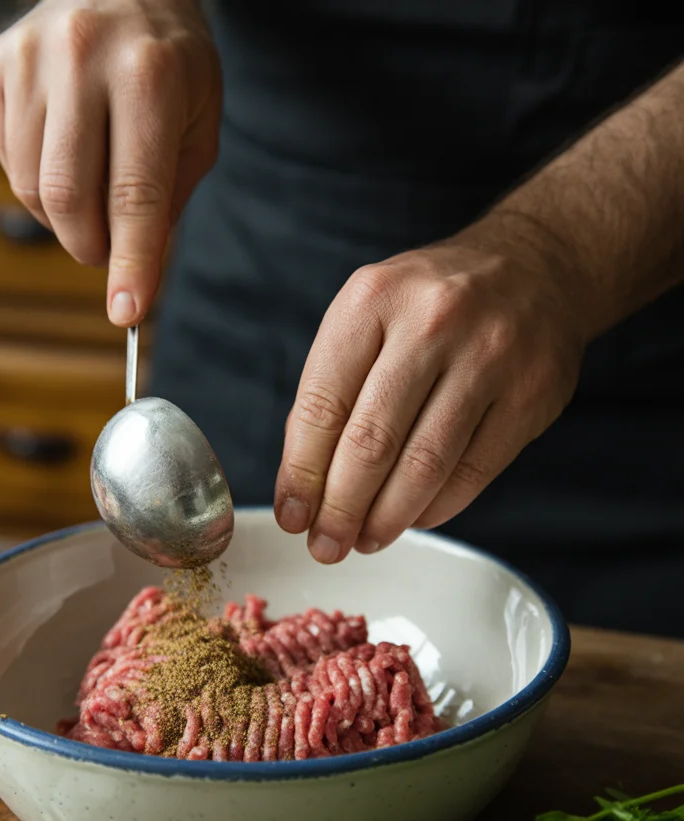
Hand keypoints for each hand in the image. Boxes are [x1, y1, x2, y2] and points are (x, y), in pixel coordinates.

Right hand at [0, 0, 220, 324]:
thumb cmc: (170, 63)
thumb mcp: (198, 126)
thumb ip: (170, 200)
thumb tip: (136, 270)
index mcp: (149, 75)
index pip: (135, 193)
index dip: (131, 261)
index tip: (127, 313)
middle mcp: (83, 58)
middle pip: (69, 198)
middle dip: (91, 246)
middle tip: (110, 249)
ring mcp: (30, 57)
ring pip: (31, 188)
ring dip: (64, 220)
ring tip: (93, 192)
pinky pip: (9, 161)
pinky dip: (38, 184)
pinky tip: (66, 154)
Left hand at [274, 228, 586, 561]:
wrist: (536, 266)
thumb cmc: (431, 304)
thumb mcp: (368, 317)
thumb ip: (332, 391)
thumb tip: (302, 489)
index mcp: (373, 299)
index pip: (323, 405)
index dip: (302, 474)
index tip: (293, 516)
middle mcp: (432, 322)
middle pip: (372, 442)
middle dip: (341, 508)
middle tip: (326, 545)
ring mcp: (489, 357)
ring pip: (424, 465)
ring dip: (387, 518)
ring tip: (365, 540)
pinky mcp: (530, 395)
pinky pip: (472, 472)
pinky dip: (435, 507)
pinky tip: (413, 516)